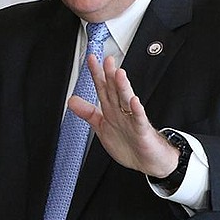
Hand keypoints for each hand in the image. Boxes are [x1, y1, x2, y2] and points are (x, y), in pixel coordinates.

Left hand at [68, 54, 178, 176]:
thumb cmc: (128, 143)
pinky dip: (137, 111)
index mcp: (111, 110)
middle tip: (107, 60)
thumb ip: (87, 113)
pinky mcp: (142, 131)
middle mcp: (122, 111)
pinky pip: (139, 120)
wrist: (148, 161)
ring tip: (119, 74)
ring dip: (123, 87)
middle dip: (110, 75)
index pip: (103, 88)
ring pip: (127, 101)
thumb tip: (71, 100)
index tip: (91, 59)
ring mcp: (133, 120)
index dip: (96, 74)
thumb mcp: (101, 127)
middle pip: (115, 90)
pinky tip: (134, 101)